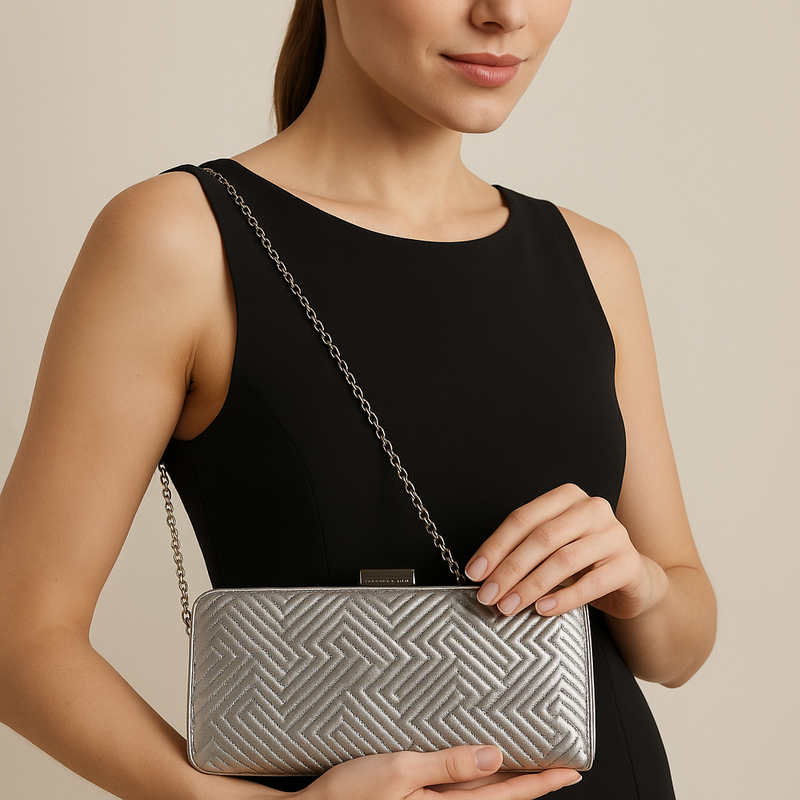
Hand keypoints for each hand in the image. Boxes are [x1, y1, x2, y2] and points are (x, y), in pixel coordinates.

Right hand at [295, 745, 579, 797]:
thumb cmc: (348, 796)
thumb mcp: (399, 772)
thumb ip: (448, 765)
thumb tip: (494, 756)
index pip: (507, 796)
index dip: (541, 783)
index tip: (570, 771)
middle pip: (500, 798)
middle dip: (532, 783)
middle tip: (559, 767)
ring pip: (482, 797)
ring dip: (507, 782)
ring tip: (528, 765)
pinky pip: (459, 794)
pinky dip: (478, 781)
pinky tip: (478, 767)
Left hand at [465, 484, 668, 619]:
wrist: (633, 580)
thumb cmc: (584, 562)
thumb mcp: (552, 548)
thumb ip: (523, 551)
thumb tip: (484, 574)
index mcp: (567, 497)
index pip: (522, 518)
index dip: (495, 546)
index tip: (475, 572)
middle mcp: (592, 508)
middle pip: (542, 538)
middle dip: (509, 569)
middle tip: (489, 595)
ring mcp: (614, 534)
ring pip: (564, 559)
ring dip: (530, 586)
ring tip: (509, 606)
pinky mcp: (629, 564)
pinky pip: (592, 583)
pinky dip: (563, 598)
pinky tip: (542, 609)